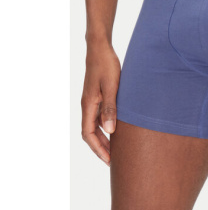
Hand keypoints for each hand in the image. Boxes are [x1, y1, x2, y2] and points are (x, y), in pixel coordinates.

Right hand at [81, 42, 120, 165]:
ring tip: (118, 149)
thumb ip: (110, 108)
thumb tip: (109, 131)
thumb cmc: (106, 65)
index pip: (88, 134)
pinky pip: (99, 116)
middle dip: (102, 147)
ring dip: (104, 138)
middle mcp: (87, 105)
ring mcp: (92, 100)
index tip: (109, 161)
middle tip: (115, 161)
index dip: (98, 149)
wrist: (100, 48)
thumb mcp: (111, 87)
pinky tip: (118, 128)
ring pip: (95, 125)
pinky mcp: (97, 95)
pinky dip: (107, 126)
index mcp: (88, 105)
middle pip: (91, 133)